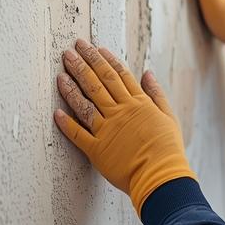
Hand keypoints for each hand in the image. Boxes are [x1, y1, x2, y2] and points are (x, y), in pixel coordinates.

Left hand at [54, 39, 195, 213]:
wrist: (162, 177)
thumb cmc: (168, 149)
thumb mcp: (169, 117)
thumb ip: (156, 94)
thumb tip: (148, 73)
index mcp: (138, 104)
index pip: (118, 75)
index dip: (104, 59)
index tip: (93, 47)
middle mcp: (120, 112)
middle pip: (98, 82)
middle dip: (84, 63)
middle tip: (71, 49)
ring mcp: (107, 130)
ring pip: (85, 103)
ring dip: (72, 87)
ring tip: (61, 72)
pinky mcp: (97, 150)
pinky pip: (78, 134)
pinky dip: (66, 123)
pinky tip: (56, 112)